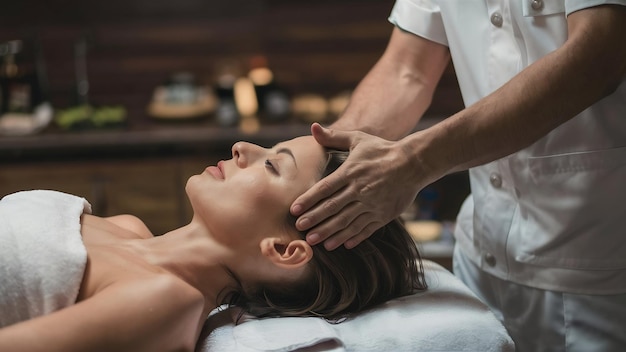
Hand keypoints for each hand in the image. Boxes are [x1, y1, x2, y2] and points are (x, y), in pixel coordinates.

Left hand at [291, 123, 422, 249]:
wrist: (414, 163)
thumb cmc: (382, 150)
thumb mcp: (358, 139)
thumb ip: (334, 136)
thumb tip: (313, 128)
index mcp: (351, 172)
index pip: (325, 188)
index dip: (308, 199)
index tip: (294, 210)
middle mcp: (360, 190)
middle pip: (333, 207)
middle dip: (315, 219)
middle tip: (300, 229)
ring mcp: (372, 204)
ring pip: (347, 221)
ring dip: (329, 232)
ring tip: (314, 241)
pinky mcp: (383, 215)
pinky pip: (366, 229)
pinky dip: (353, 237)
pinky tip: (341, 245)